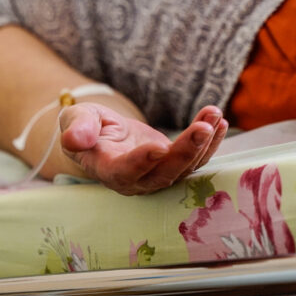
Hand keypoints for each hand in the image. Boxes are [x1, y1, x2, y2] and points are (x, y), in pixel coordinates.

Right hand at [59, 103, 227, 195]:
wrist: (100, 135)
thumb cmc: (85, 126)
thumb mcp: (76, 119)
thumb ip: (77, 128)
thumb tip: (75, 139)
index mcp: (108, 170)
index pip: (126, 172)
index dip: (142, 162)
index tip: (159, 147)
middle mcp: (135, 180)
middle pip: (164, 174)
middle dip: (185, 152)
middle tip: (202, 129)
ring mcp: (157, 175)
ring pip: (184, 167)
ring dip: (203, 143)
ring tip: (214, 115)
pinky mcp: (173, 165)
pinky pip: (195, 159)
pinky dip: (210, 142)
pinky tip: (220, 121)